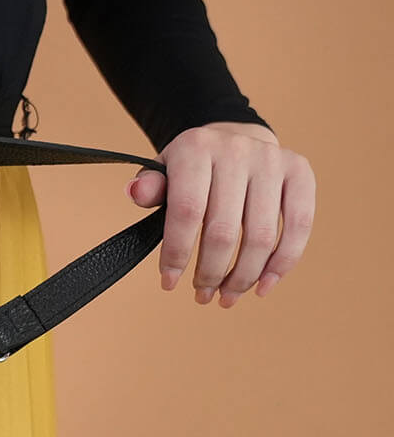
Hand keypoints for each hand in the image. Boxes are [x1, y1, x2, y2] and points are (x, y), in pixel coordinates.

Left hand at [124, 122, 314, 305]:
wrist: (232, 139)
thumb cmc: (192, 169)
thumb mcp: (163, 173)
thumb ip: (150, 187)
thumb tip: (135, 192)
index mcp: (196, 148)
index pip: (186, 211)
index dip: (177, 254)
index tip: (169, 282)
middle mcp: (237, 149)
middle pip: (224, 231)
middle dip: (211, 273)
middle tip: (201, 295)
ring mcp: (272, 159)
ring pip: (262, 236)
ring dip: (243, 277)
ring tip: (226, 296)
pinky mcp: (299, 171)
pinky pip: (300, 226)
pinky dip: (281, 263)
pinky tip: (263, 286)